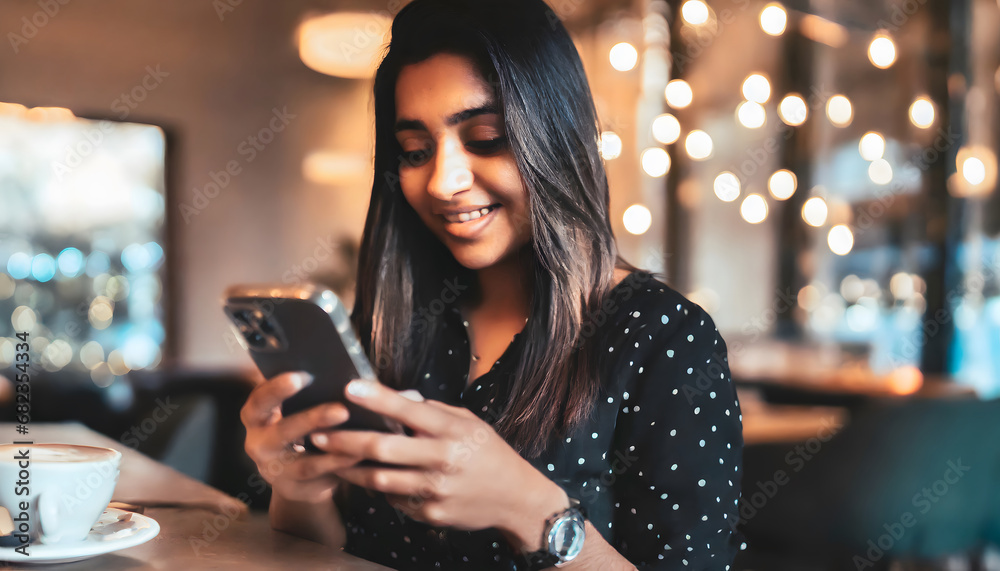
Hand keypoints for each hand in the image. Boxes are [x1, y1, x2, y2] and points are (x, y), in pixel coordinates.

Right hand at [240, 371, 361, 502]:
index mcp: (256, 418)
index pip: (259, 400)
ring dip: (333, 447)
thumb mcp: (290, 411)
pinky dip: (340, 464)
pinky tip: (359, 453)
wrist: (296, 478)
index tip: (300, 375)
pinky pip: (321, 477)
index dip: (276, 388)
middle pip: (282, 432)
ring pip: (304, 461)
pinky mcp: (296, 488)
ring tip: (359, 436)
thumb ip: (302, 393)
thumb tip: (331, 366)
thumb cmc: (298, 430)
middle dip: (312, 419)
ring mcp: (277, 471)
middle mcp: (260, 445)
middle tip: (340, 409)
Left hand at [312, 379, 569, 549]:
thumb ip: (432, 411)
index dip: (378, 398)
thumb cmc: (490, 453)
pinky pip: (394, 499)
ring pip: (379, 479)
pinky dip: (378, 488)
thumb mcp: (469, 422)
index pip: (409, 410)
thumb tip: (398, 397)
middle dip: (344, 440)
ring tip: (327, 458)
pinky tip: (364, 478)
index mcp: (452, 431)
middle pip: (383, 448)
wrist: (516, 499)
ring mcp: (435, 490)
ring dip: (349, 469)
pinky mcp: (430, 514)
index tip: (349, 387)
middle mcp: (443, 460)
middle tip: (316, 433)